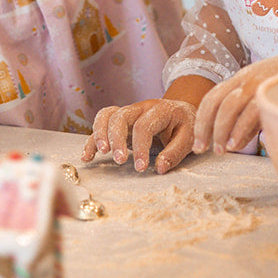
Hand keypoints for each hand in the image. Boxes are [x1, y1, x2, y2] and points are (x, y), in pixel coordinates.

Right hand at [82, 97, 198, 174]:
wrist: (182, 111)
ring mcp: (128, 113)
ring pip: (106, 115)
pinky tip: (87, 156)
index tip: (141, 168)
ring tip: (101, 153)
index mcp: (160, 110)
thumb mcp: (189, 137)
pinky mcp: (120, 121)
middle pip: (120, 116)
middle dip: (116, 138)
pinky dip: (92, 139)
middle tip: (120, 160)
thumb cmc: (185, 126)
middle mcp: (140, 108)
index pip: (144, 125)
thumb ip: (175, 152)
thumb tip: (159, 168)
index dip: (141, 147)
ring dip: (100, 133)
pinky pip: (101, 124)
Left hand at [192, 54, 277, 155]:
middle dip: (203, 127)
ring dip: (219, 130)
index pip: (211, 98)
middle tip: (200, 149)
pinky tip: (235, 144)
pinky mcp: (272, 89)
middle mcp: (245, 78)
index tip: (198, 141)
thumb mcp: (266, 96)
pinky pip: (250, 111)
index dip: (201, 120)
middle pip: (214, 102)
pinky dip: (239, 130)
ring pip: (228, 107)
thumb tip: (235, 142)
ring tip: (219, 150)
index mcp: (241, 79)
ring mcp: (258, 83)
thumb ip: (250, 117)